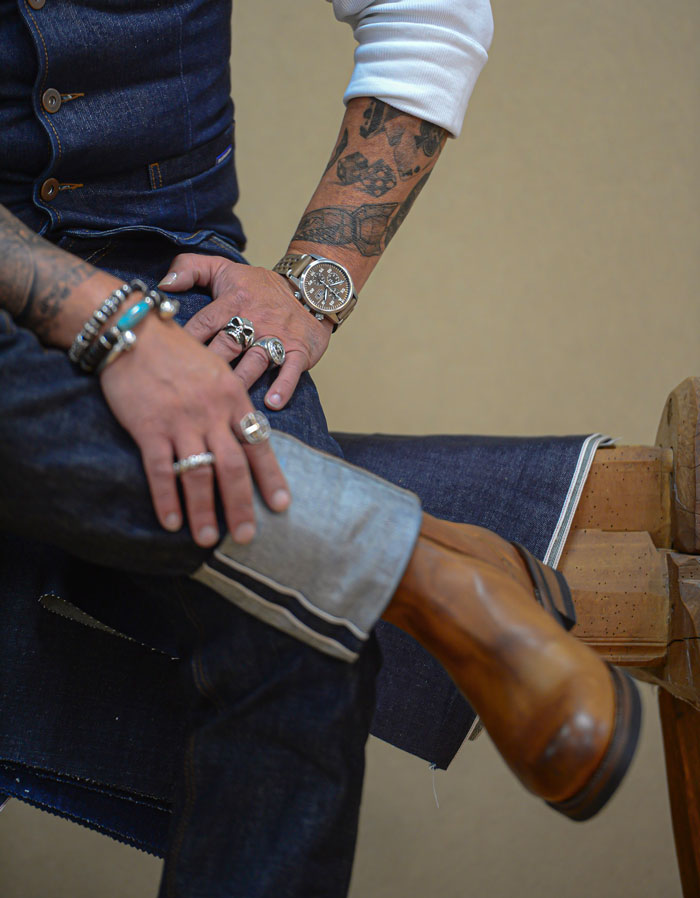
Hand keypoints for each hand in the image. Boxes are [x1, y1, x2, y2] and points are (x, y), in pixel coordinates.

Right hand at [98, 303, 289, 547]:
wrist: (132, 331)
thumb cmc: (177, 350)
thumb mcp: (217, 370)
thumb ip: (231, 404)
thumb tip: (247, 435)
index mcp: (233, 397)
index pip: (258, 444)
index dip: (270, 477)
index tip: (281, 505)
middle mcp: (212, 413)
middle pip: (233, 467)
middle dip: (241, 505)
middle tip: (246, 536)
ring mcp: (180, 421)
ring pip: (199, 474)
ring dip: (204, 511)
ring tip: (208, 540)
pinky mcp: (149, 427)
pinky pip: (161, 470)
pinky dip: (167, 499)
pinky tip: (171, 522)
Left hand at [159, 255, 332, 408]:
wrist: (310, 288)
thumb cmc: (260, 287)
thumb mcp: (224, 269)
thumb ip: (190, 269)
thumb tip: (164, 285)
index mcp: (233, 301)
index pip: (204, 322)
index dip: (187, 340)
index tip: (169, 359)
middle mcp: (254, 320)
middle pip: (227, 345)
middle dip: (210, 365)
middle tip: (191, 388)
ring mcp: (278, 336)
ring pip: (256, 360)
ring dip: (241, 380)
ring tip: (226, 401)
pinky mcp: (299, 350)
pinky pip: (291, 369)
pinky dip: (283, 386)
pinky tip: (271, 403)